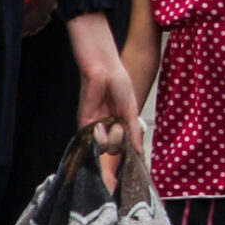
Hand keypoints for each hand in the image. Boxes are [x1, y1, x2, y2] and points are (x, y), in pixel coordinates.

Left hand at [66, 13, 145, 161]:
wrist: (103, 72)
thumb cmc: (119, 85)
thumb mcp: (132, 111)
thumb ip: (134, 133)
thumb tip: (140, 152)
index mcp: (122, 124)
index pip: (127, 146)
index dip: (130, 144)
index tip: (132, 134)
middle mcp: (109, 128)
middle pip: (116, 150)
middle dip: (120, 140)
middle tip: (119, 124)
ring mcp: (97, 127)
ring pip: (105, 149)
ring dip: (111, 139)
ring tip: (111, 122)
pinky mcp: (85, 125)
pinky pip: (93, 143)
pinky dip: (99, 138)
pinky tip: (100, 125)